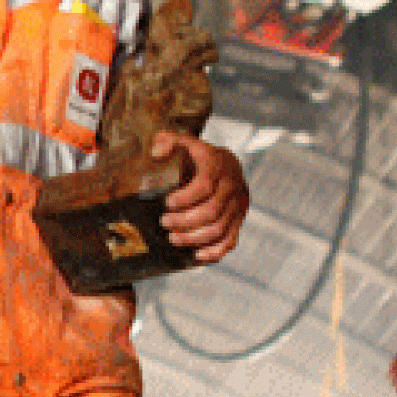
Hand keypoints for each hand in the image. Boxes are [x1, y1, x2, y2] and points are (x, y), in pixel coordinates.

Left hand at [155, 131, 248, 263]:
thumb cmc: (198, 156)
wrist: (226, 163)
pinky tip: (196, 255)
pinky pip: (231, 241)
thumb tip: (157, 153)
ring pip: (219, 229)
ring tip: (173, 238)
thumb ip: (168, 141)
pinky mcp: (239, 220)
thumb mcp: (184, 141)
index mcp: (217, 165)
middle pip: (211, 211)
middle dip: (184, 221)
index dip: (184, 198)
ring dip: (193, 238)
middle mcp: (231, 185)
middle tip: (164, 223)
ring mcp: (238, 205)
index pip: (204, 185)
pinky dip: (214, 252)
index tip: (167, 203)